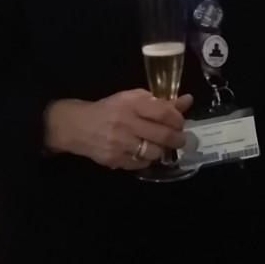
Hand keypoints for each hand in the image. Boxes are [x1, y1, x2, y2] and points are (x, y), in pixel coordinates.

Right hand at [43, 91, 191, 170]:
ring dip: (162, 150)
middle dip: (177, 139)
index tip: (180, 123)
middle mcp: (126, 123)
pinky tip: (144, 153)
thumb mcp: (133, 99)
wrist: (77, 126)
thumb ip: (161, 102)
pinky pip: (141, 164)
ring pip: (155, 153)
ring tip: (160, 145)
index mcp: (131, 103)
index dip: (178, 120)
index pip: (165, 113)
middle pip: (164, 136)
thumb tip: (188, 101)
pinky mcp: (114, 159)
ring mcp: (120, 144)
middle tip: (179, 139)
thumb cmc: (110, 109)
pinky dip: (147, 160)